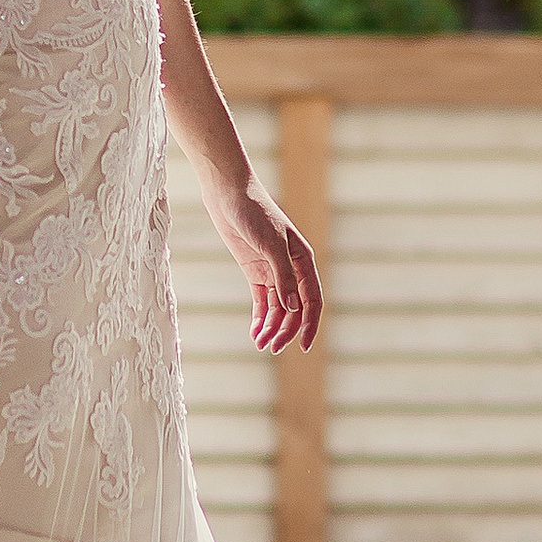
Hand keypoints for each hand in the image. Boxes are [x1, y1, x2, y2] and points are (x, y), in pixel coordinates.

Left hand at [210, 179, 322, 353]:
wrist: (228, 193)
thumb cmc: (254, 212)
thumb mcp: (270, 243)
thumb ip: (283, 275)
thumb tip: (293, 307)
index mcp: (303, 260)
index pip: (313, 299)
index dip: (311, 324)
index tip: (305, 346)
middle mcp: (291, 268)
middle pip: (294, 308)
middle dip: (285, 330)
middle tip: (272, 348)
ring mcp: (272, 270)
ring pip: (277, 308)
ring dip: (271, 327)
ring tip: (261, 344)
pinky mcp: (255, 271)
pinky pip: (262, 301)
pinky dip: (259, 317)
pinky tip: (255, 332)